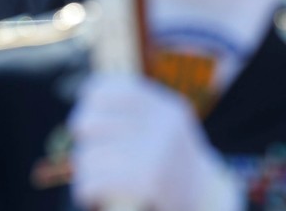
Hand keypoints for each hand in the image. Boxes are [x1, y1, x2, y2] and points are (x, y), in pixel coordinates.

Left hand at [69, 75, 241, 210]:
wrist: (203, 195)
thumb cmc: (174, 159)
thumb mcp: (167, 124)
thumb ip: (137, 109)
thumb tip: (88, 95)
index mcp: (166, 106)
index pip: (112, 89)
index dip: (91, 98)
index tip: (88, 111)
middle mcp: (162, 124)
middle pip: (91, 122)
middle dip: (82, 140)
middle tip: (90, 151)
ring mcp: (156, 151)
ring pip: (89, 155)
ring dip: (84, 171)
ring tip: (93, 177)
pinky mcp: (147, 180)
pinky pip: (94, 181)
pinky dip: (86, 190)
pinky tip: (94, 193)